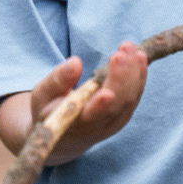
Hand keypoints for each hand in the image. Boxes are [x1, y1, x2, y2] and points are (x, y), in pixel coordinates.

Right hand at [32, 40, 148, 163]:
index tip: (107, 92)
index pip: (90, 119)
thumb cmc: (49, 111)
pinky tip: (139, 57)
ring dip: (133, 72)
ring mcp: (113, 123)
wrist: (64, 136)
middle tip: (122, 50)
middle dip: (122, 77)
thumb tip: (75, 62)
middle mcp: (97, 127)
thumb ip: (57, 80)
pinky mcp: (123, 116)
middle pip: (116, 106)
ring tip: (129, 47)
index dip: (99, 107)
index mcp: (73, 125)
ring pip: (129, 100)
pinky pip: (135, 97)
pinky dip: (139, 76)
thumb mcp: (42, 95)